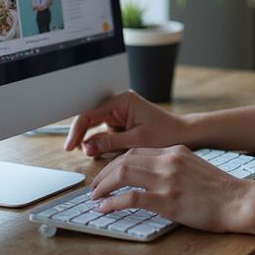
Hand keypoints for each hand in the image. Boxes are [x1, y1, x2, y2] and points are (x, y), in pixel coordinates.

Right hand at [64, 91, 188, 155]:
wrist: (185, 135)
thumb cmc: (166, 134)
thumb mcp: (137, 141)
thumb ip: (110, 143)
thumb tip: (86, 147)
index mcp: (122, 101)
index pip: (90, 114)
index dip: (77, 130)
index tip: (70, 146)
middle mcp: (119, 105)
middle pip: (90, 121)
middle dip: (85, 138)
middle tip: (79, 153)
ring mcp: (120, 116)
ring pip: (97, 131)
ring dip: (98, 144)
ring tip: (108, 153)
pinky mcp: (122, 126)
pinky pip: (106, 137)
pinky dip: (105, 147)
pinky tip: (112, 153)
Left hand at [89, 145, 249, 233]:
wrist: (239, 201)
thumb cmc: (220, 191)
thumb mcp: (195, 168)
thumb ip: (174, 167)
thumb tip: (153, 177)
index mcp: (175, 152)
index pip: (136, 150)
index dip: (116, 162)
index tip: (107, 174)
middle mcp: (169, 161)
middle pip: (125, 159)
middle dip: (104, 173)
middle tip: (94, 187)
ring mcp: (167, 180)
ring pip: (123, 173)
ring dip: (103, 186)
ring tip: (95, 197)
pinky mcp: (167, 201)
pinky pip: (131, 198)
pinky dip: (113, 203)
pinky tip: (105, 209)